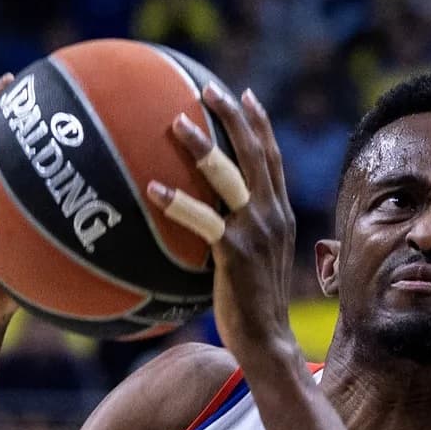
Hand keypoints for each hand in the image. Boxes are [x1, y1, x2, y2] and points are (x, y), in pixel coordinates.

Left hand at [150, 84, 299, 373]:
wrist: (268, 342)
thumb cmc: (251, 308)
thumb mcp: (251, 263)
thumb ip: (234, 236)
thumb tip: (200, 223)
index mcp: (278, 215)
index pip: (272, 159)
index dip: (259, 123)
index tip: (243, 94)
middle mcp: (273, 216)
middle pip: (256, 153)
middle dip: (234, 115)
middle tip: (209, 87)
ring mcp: (257, 232)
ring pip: (232, 177)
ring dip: (205, 145)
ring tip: (177, 121)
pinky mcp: (237, 252)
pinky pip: (204, 219)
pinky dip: (179, 202)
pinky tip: (152, 188)